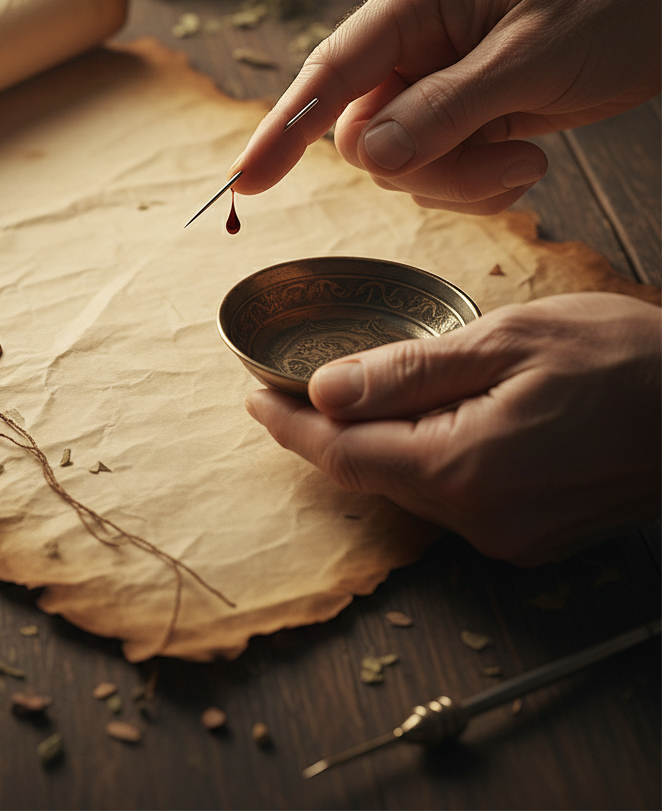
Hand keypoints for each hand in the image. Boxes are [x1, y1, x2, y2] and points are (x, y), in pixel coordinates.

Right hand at [231, 0, 661, 213]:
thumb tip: (368, 156)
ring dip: (462, 179)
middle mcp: (408, 45)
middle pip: (366, 136)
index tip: (246, 182)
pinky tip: (524, 156)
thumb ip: (445, 109)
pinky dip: (478, 183)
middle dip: (428, 166)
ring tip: (527, 155)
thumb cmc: (608, 7)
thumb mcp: (530, 58)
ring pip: (400, 163)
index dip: (283, 130)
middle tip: (502, 160)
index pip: (329, 74)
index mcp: (413, 4)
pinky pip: (435, 172)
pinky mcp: (455, 117)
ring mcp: (429, 84)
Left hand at [244, 293, 660, 564]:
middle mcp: (479, 518)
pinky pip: (447, 495)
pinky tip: (413, 421)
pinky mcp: (530, 534)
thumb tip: (325, 389)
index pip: (343, 454)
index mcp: (463, 468)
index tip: (251, 397)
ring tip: (342, 396)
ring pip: (406, 486)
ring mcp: (508, 535)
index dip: (288, 426)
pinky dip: (417, 457)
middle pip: (368, 474)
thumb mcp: (507, 340)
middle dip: (322, 432)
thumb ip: (408, 371)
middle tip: (286, 388)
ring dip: (369, 444)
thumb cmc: (625, 358)